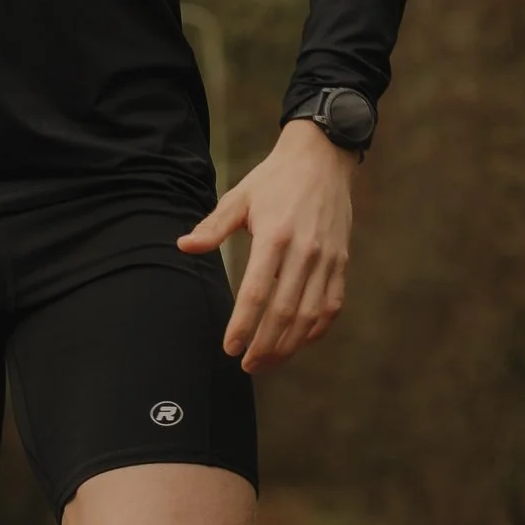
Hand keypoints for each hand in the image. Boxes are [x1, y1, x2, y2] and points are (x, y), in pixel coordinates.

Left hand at [177, 118, 355, 371]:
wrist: (323, 159)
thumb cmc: (274, 180)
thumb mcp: (239, 197)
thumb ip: (213, 227)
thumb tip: (183, 246)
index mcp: (275, 236)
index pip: (257, 292)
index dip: (243, 325)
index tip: (229, 347)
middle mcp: (304, 251)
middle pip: (284, 312)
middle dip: (264, 345)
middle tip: (246, 365)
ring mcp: (327, 259)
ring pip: (309, 315)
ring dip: (289, 345)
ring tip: (268, 361)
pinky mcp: (341, 262)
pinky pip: (332, 305)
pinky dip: (316, 329)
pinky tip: (298, 343)